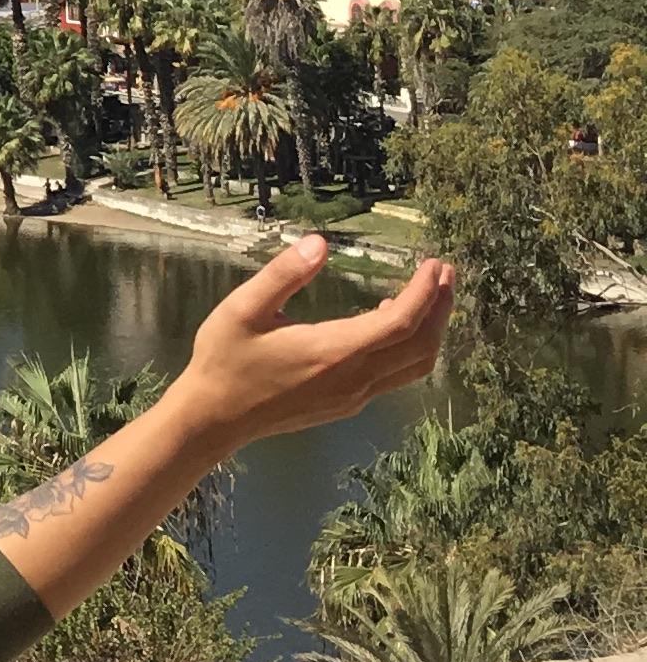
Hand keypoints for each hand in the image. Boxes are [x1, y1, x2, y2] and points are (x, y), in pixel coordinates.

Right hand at [168, 234, 455, 451]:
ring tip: (433, 296)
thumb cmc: (225, 359)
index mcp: (333, 351)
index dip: (425, 292)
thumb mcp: (243, 308)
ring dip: (431, 330)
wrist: (215, 418)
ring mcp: (353, 396)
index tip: (434, 263)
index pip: (401, 322)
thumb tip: (320, 243)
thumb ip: (283, 274)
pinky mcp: (347, 404)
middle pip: (420, 345)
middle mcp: (353, 378)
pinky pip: (395, 376)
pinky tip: (391, 323)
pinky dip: (409, 347)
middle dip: (440, 308)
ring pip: (413, 366)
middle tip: (446, 272)